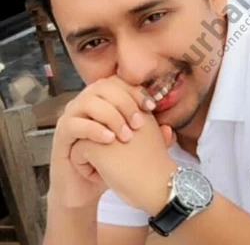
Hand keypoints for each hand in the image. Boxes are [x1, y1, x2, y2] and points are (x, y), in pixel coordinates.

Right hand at [48, 75, 174, 209]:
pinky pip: (74, 124)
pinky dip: (94, 130)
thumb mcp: (132, 147)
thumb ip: (151, 136)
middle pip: (103, 86)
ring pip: (88, 101)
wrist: (86, 189)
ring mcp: (70, 117)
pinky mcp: (61, 135)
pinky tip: (110, 140)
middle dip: (125, 102)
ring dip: (111, 115)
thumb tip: (168, 129)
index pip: (118, 82)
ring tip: (126, 135)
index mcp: (102, 100)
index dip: (135, 90)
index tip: (151, 106)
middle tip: (139, 123)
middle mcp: (84, 103)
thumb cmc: (110, 163)